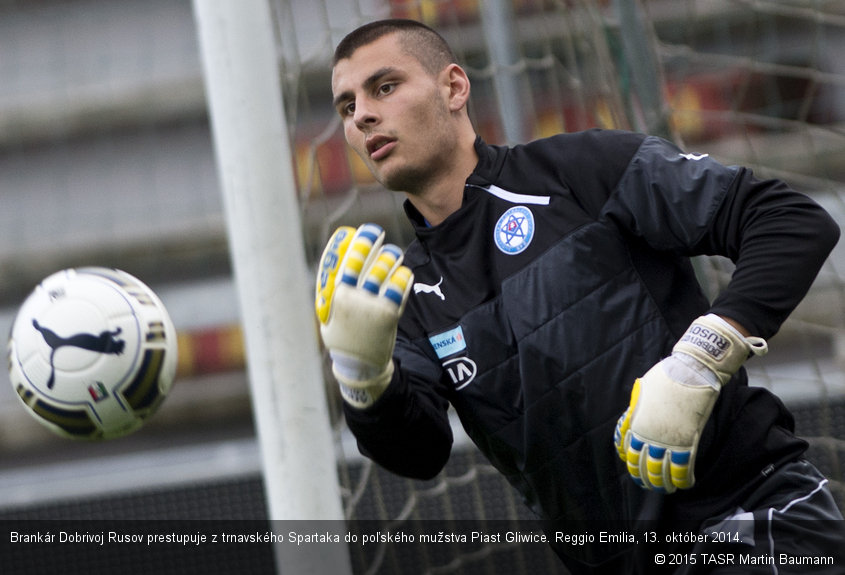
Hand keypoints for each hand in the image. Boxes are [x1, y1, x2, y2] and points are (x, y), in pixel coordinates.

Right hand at [315, 223, 412, 407]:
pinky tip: (403, 273)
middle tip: (379, 234)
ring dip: (391, 257)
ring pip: (386, 270)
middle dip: (374, 241)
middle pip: (368, 260)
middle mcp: (354, 298)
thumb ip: (330, 288)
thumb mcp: (327, 313)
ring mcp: (373, 305)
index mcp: (336, 295)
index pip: (346, 259)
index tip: (362, 230)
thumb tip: (335, 259)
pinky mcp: (389, 314)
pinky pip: (400, 286)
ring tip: (393, 255)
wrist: (359, 365)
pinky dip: (403, 276)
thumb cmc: (341, 335)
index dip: (357, 241)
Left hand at [614, 315, 766, 491]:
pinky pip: (684, 467)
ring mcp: (669, 439)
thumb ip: (634, 413)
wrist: (690, 371)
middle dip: (648, 480)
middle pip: (646, 466)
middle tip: (651, 486)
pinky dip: (685, 479)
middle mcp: (650, 436)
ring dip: (665, 483)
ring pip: (664, 471)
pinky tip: (686, 484)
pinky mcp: (689, 440)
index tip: (637, 475)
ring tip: (667, 489)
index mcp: (636, 424)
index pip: (629, 454)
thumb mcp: (640, 392)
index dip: (633, 468)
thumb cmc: (665, 378)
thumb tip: (627, 428)